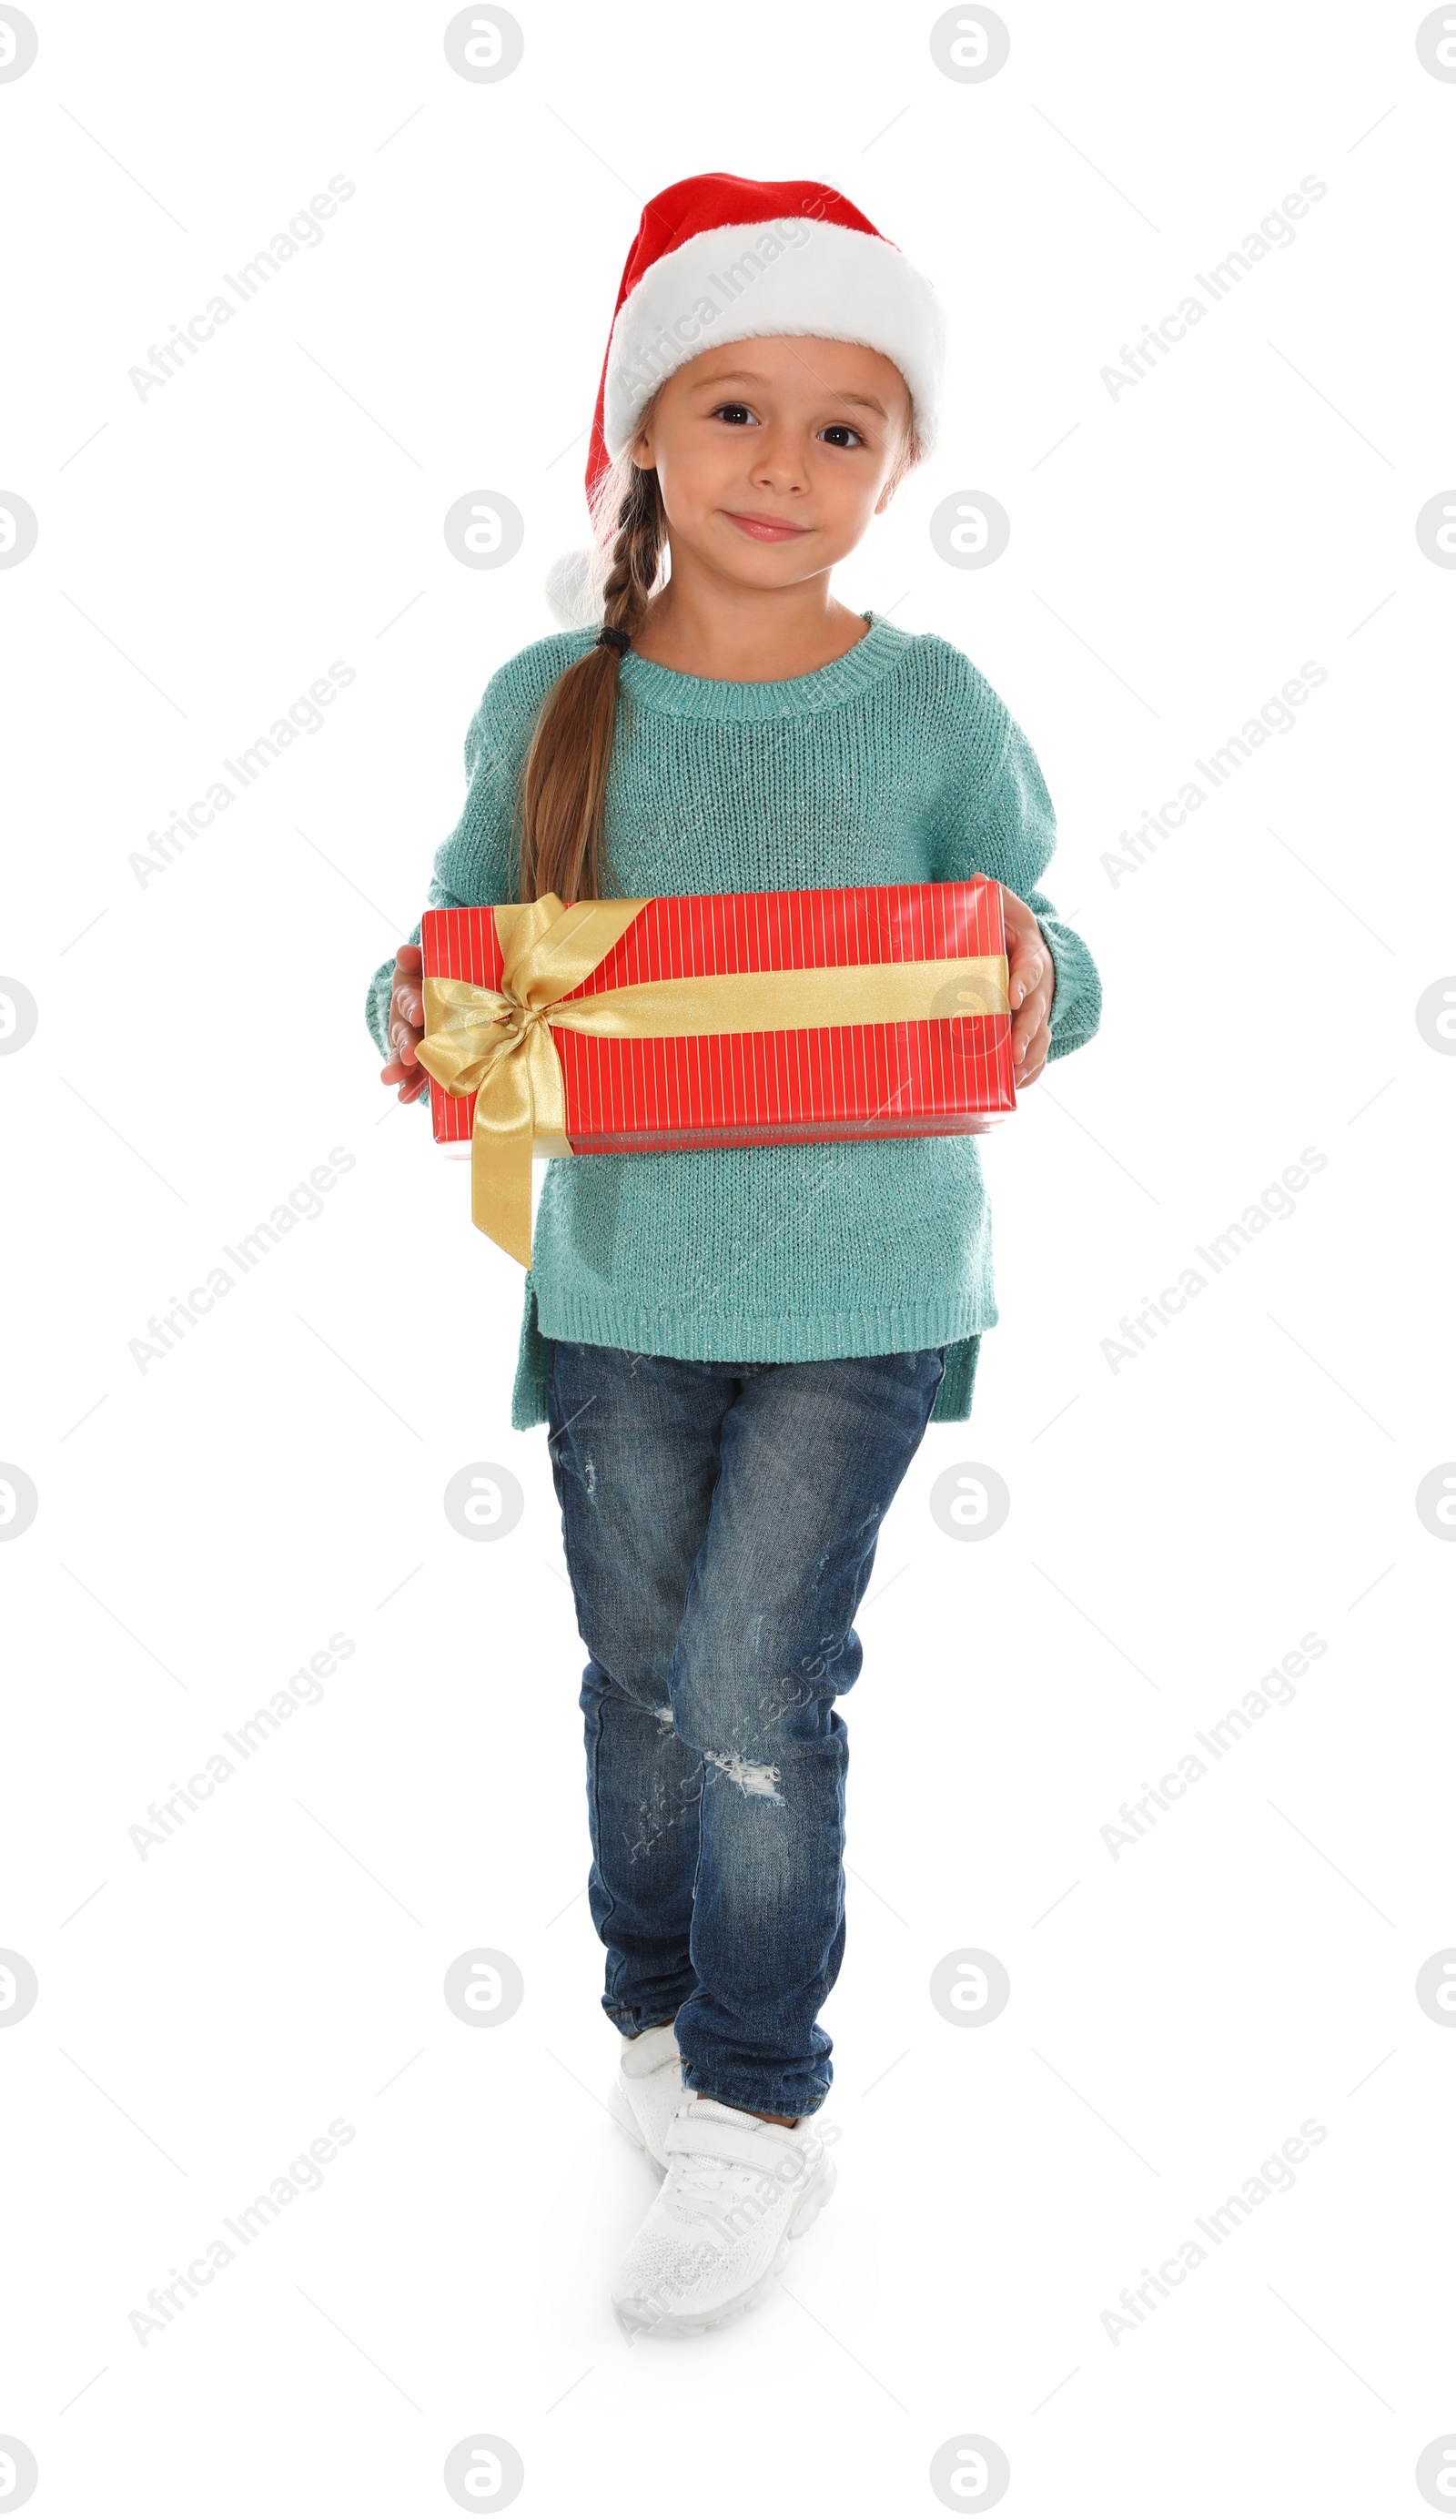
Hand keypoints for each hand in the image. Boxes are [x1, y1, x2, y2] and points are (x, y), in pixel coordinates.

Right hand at [380, 943, 429, 1103]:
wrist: (437, 998)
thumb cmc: (434, 980)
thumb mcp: (425, 966)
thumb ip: (416, 959)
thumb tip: (406, 951)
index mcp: (409, 996)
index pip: (409, 999)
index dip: (412, 1005)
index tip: (418, 1013)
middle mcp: (406, 1022)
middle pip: (403, 1033)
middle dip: (406, 1044)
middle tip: (411, 1054)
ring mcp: (411, 1045)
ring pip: (403, 1057)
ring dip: (399, 1068)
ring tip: (392, 1079)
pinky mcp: (420, 1064)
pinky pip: (413, 1077)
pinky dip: (408, 1087)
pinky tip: (404, 1096)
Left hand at [972, 875, 1053, 1088]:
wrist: (1034, 952)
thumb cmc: (1014, 931)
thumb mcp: (1008, 909)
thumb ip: (995, 897)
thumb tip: (976, 879)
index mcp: (1032, 958)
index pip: (1030, 971)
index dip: (1022, 983)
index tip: (1012, 996)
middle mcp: (1039, 990)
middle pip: (1036, 1015)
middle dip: (1024, 1034)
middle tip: (1012, 1053)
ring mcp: (1038, 1014)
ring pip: (1039, 1040)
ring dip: (1027, 1060)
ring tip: (1010, 1079)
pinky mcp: (1033, 1032)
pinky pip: (1037, 1057)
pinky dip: (1029, 1073)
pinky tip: (1014, 1088)